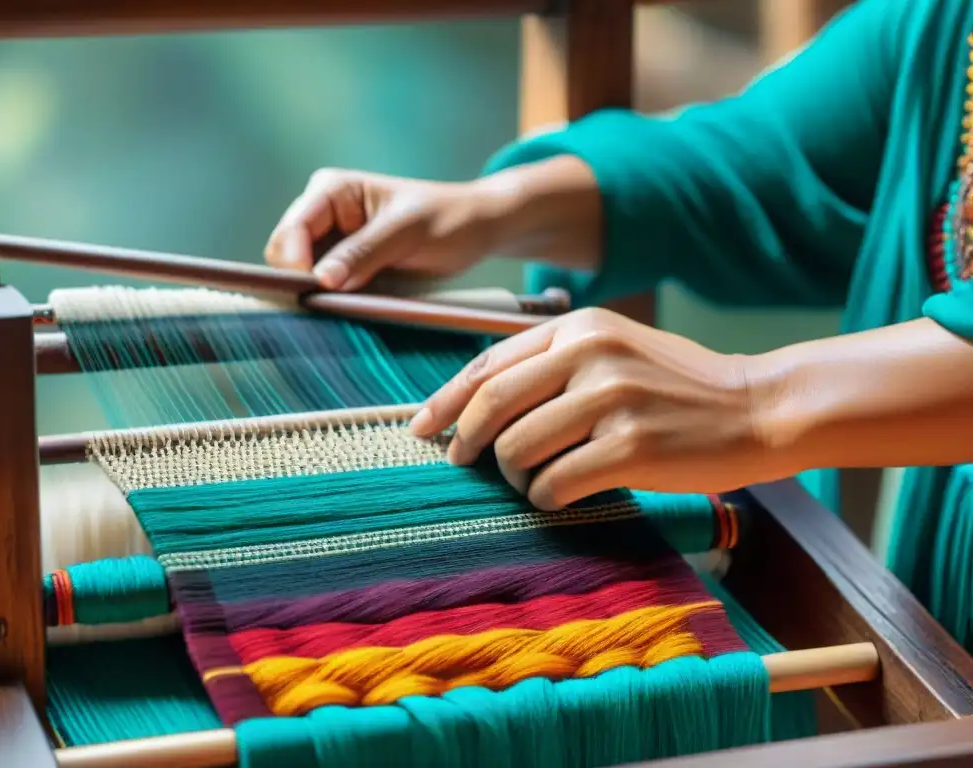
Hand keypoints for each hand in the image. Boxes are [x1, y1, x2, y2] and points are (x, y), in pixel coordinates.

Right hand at [264, 169, 497, 291]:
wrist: (475, 230)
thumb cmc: (447, 218)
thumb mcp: (407, 232)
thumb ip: (363, 252)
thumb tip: (321, 280)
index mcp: (331, 191)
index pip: (292, 230)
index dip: (295, 263)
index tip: (316, 290)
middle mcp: (322, 216)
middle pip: (286, 257)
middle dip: (302, 282)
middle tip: (335, 304)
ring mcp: (331, 246)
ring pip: (301, 279)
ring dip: (316, 297)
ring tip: (347, 307)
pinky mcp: (344, 271)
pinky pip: (323, 292)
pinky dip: (330, 304)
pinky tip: (350, 310)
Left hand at [409, 308, 786, 509]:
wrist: (757, 408)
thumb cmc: (679, 386)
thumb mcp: (615, 348)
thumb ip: (554, 362)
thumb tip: (480, 403)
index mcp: (580, 328)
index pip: (488, 363)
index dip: (445, 399)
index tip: (421, 427)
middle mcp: (590, 354)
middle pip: (491, 404)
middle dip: (463, 440)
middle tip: (459, 462)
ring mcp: (611, 398)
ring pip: (518, 448)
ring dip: (511, 475)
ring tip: (529, 481)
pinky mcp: (630, 446)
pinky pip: (555, 482)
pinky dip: (544, 497)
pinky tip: (559, 496)